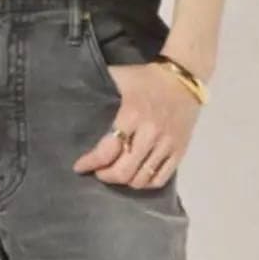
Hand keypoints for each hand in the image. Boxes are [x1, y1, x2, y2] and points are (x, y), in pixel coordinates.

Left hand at [73, 62, 201, 188]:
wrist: (184, 76)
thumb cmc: (147, 77)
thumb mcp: (121, 75)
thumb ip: (99, 87)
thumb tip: (74, 92)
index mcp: (132, 114)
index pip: (107, 150)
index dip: (91, 163)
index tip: (80, 167)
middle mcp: (150, 133)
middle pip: (123, 171)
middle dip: (105, 175)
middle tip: (99, 172)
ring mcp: (166, 144)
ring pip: (140, 179)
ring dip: (124, 181)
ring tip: (116, 173)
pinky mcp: (179, 151)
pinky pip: (159, 180)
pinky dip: (145, 183)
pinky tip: (136, 177)